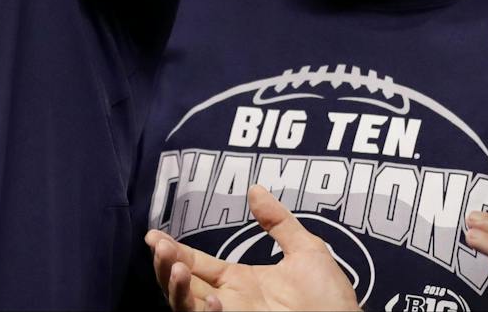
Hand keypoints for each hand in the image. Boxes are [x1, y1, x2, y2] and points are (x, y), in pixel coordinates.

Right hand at [143, 185, 359, 311]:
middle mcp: (229, 301)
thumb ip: (278, 222)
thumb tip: (255, 189)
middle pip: (182, 285)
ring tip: (178, 267)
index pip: (196, 263)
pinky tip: (214, 300)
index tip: (155, 234)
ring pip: (185, 306)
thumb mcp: (306, 251)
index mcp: (239, 281)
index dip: (173, 249)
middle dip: (166, 266)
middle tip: (161, 247)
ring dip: (176, 287)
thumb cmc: (332, 300)